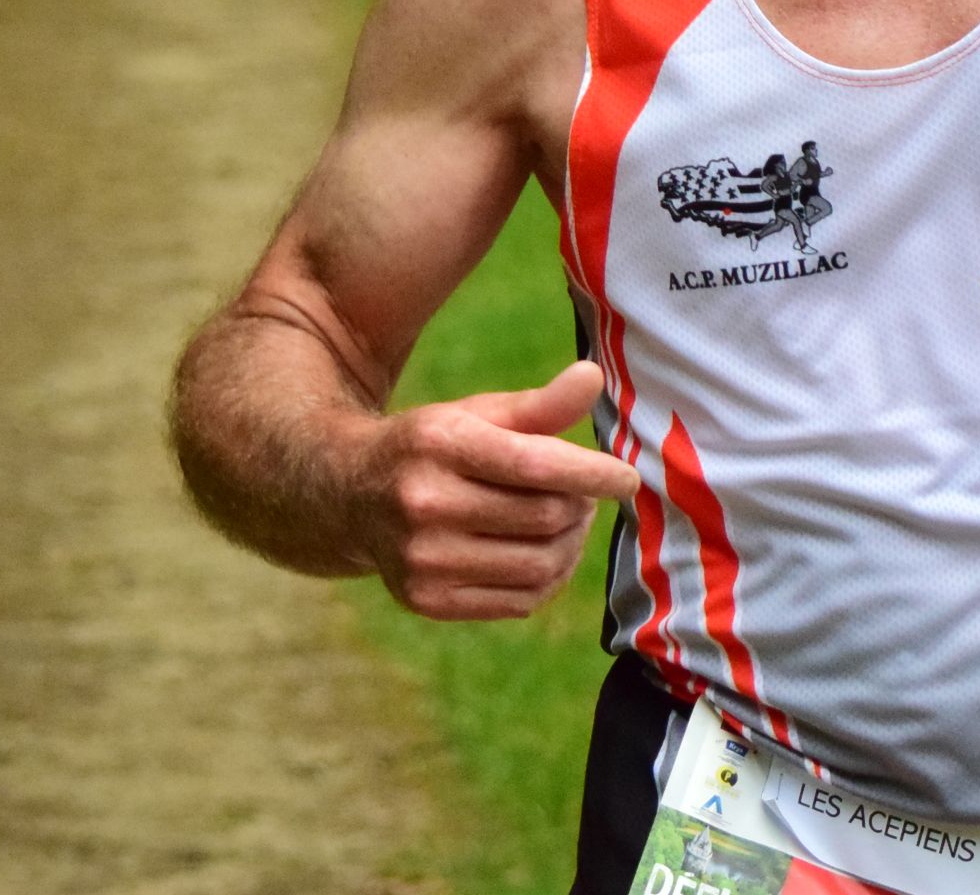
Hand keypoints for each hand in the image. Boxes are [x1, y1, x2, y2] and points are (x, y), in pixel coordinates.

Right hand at [347, 360, 640, 620]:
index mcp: (440, 443)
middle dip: (580, 504)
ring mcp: (421, 559)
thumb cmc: (434, 447)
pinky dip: (549, 579)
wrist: (351, 496)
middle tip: (584, 493)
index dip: (593, 474)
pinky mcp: (426, 600)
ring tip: (568, 522)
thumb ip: (539, 404)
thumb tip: (592, 377)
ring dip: (571, 544)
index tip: (628, 478)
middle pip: (545, 516)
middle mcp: (423, 502)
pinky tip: (545, 553)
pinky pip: (520, 600)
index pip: (535, 465)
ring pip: (540, 564)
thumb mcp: (477, 414)